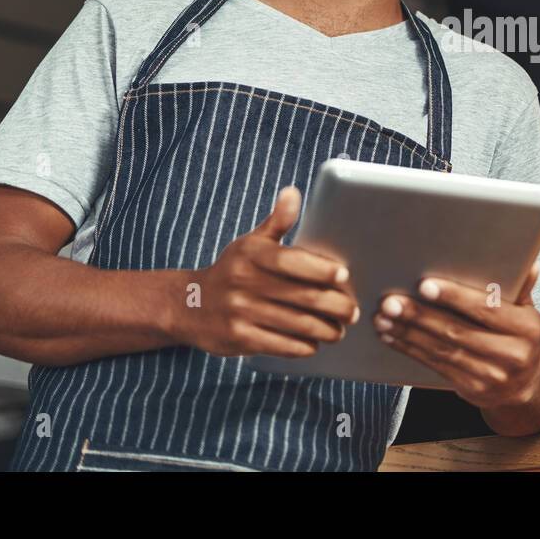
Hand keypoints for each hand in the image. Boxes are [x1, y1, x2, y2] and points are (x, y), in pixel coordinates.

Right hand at [177, 186, 358, 357]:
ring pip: (296, 324)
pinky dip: (303, 346)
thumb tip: (293, 192)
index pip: (292, 261)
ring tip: (339, 330)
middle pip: (302, 296)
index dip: (321, 269)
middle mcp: (244, 282)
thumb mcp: (250, 243)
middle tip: (351, 311)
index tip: (344, 275)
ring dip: (325, 330)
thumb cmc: (232, 270)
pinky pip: (281, 345)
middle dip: (334, 306)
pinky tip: (314, 344)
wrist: (188, 305)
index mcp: (252, 254)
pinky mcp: (239, 338)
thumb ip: (277, 221)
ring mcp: (240, 311)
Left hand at [374, 262, 539, 407]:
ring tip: (383, 318)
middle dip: (420, 316)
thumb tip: (528, 263)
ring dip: (408, 333)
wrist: (526, 384)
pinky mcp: (471, 389)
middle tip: (391, 302)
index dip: (455, 297)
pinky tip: (392, 336)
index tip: (425, 285)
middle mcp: (512, 354)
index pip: (487, 309)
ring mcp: (491, 376)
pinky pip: (436, 366)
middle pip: (458, 331)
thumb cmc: (519, 335)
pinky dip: (411, 349)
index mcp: (526, 328)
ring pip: (442, 350)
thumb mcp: (526, 311)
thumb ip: (520, 288)